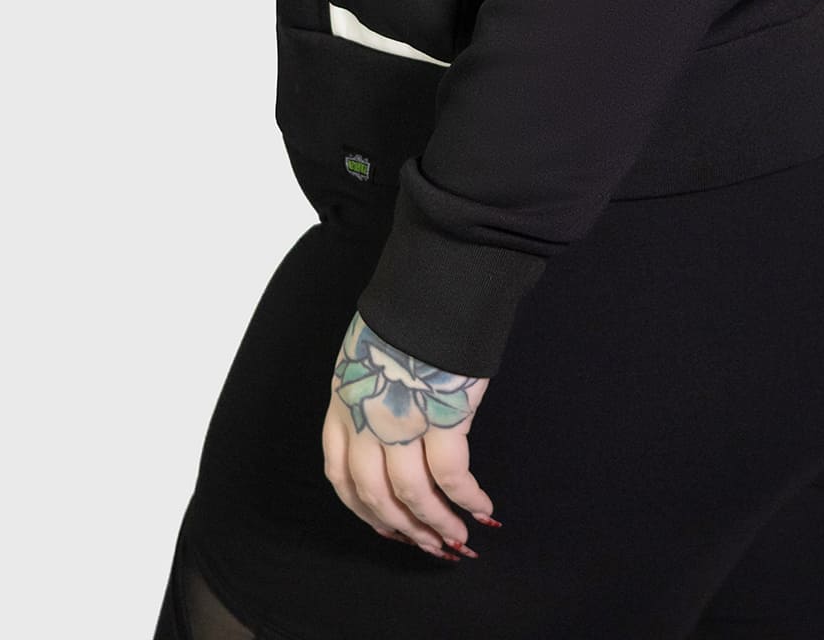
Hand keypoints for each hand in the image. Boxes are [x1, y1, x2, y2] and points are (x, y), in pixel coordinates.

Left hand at [322, 309, 495, 559]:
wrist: (437, 278)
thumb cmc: (412, 306)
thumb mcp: (372, 348)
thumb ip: (374, 389)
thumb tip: (395, 426)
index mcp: (344, 400)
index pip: (341, 476)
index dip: (365, 511)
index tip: (387, 528)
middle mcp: (363, 418)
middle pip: (375, 495)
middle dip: (405, 528)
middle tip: (430, 545)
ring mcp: (400, 420)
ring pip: (412, 495)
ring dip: (437, 524)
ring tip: (457, 538)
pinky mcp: (441, 416)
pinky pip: (451, 476)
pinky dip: (467, 498)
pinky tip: (482, 507)